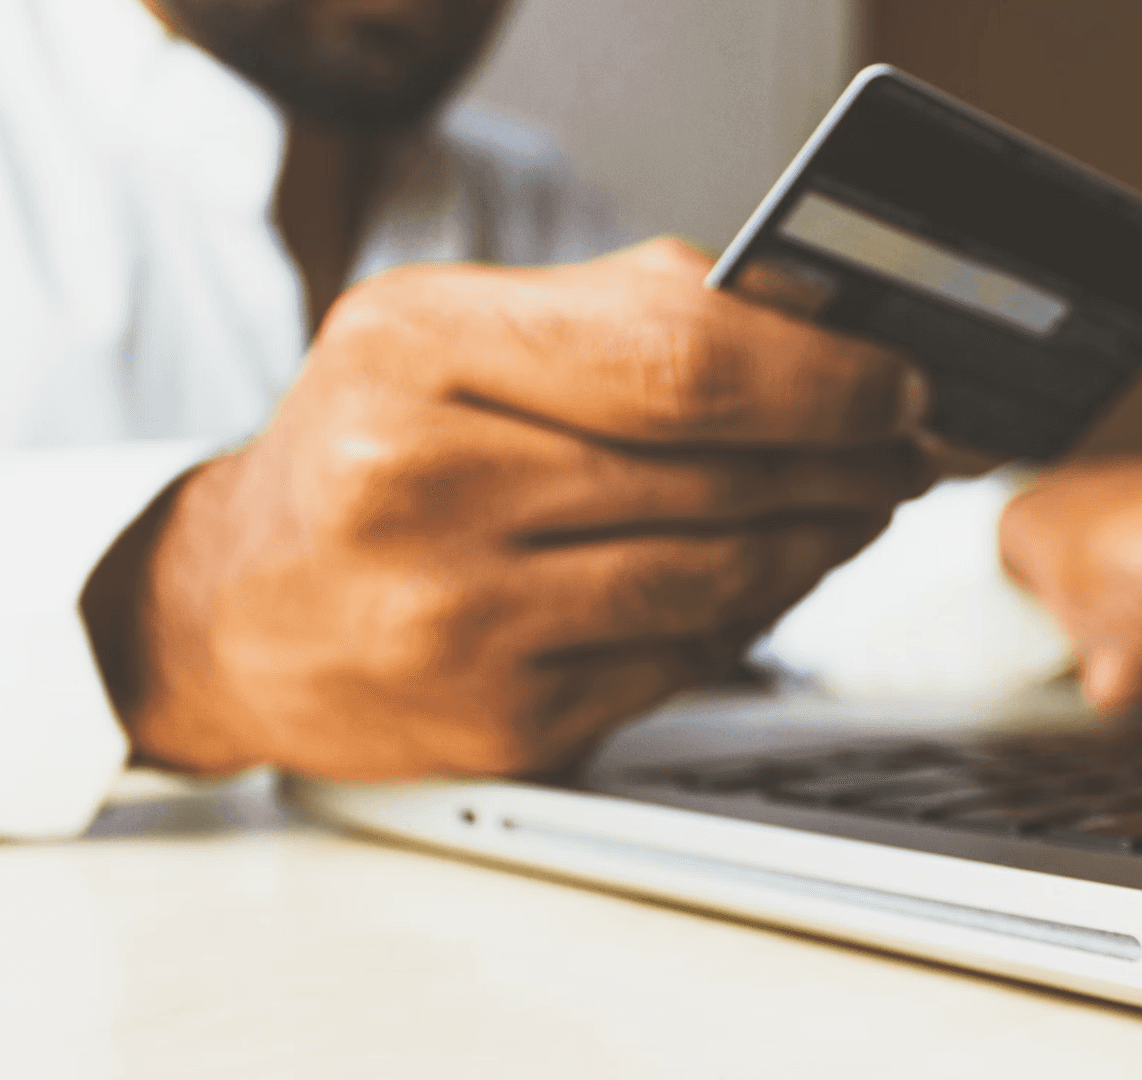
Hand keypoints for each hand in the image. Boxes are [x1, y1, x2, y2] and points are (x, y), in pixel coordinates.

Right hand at [86, 239, 931, 778]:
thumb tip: (816, 327)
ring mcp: (458, 621)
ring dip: (820, 541)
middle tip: (907, 448)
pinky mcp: (501, 722)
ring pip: (719, 578)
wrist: (234, 612)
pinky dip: (750, 616)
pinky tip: (770, 578)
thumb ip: (622, 314)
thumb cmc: (364, 452)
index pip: (681, 359)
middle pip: (717, 472)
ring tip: (857, 507)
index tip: (898, 381)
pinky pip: (684, 660)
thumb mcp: (450, 333)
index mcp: (416, 351)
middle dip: (848, 460)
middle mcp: (421, 487)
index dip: (824, 376)